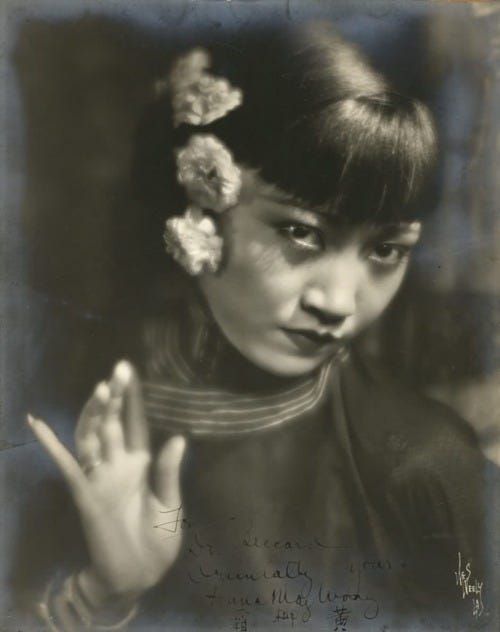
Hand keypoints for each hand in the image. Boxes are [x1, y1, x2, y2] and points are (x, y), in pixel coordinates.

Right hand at [28, 360, 185, 606]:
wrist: (138, 575)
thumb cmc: (159, 539)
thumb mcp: (170, 504)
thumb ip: (168, 472)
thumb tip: (178, 437)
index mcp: (140, 463)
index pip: (136, 423)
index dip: (133, 398)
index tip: (130, 370)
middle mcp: (118, 463)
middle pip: (114, 424)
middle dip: (115, 398)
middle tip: (117, 370)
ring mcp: (99, 476)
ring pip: (92, 437)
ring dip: (94, 414)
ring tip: (100, 390)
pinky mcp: (84, 493)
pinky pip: (66, 465)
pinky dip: (51, 444)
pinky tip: (37, 423)